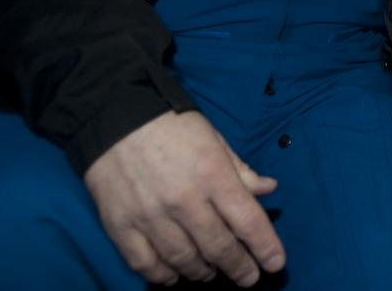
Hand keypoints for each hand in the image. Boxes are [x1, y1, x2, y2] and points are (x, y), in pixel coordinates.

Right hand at [83, 111, 283, 286]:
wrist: (116, 117)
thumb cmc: (173, 126)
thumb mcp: (215, 140)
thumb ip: (241, 170)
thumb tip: (269, 190)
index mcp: (213, 175)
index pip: (247, 221)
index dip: (265, 247)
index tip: (275, 264)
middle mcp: (184, 201)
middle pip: (219, 247)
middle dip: (239, 268)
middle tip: (248, 278)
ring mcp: (151, 217)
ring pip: (183, 261)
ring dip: (202, 273)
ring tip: (211, 273)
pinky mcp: (121, 226)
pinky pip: (145, 264)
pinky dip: (162, 275)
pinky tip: (174, 276)